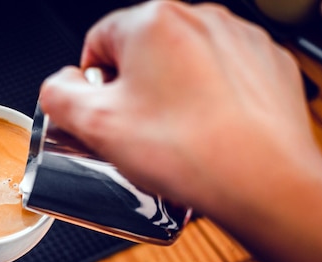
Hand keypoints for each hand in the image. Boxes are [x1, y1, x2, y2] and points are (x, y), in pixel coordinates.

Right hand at [38, 1, 321, 261]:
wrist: (264, 183)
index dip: (92, 86)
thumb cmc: (189, 152)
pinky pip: (219, 78)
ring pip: (182, 66)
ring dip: (169, 97)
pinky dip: (207, 101)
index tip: (102, 115)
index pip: (97, 43)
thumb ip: (56, 96)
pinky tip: (204, 133)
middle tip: (134, 135)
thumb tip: (58, 87)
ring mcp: (237, 40)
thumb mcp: (95, 126)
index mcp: (152, 21)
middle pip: (141, 54)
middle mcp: (199, 18)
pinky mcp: (265, 65)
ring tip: (172, 140)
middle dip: (131, 93)